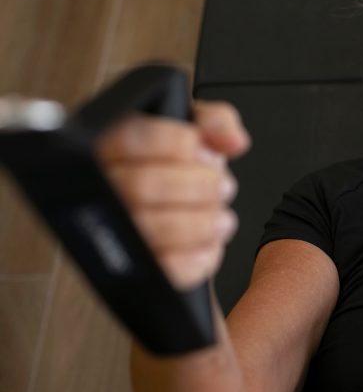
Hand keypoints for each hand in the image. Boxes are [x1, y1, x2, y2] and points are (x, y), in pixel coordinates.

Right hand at [96, 100, 251, 290]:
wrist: (170, 215)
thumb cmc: (174, 168)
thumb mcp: (191, 129)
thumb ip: (213, 121)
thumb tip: (232, 140)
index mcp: (111, 145)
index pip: (131, 138)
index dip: (177, 144)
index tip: (206, 151)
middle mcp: (102, 188)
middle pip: (142, 185)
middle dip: (198, 185)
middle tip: (223, 187)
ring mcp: (112, 232)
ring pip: (151, 229)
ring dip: (202, 223)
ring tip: (221, 218)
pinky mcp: (131, 270)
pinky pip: (163, 270)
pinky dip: (198, 258)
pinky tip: (209, 245)